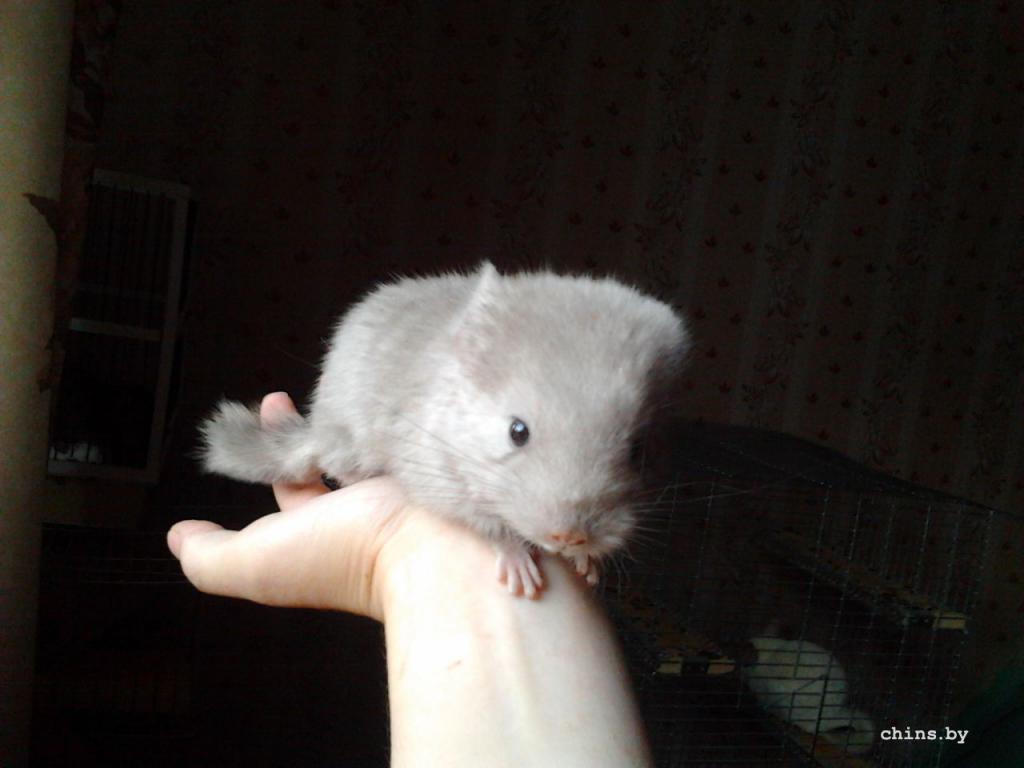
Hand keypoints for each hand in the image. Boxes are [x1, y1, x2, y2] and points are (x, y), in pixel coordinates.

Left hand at [167, 392, 475, 619]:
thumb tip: (179, 537)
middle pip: (326, 464)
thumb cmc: (346, 557)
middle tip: (286, 394)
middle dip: (304, 430)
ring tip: (337, 386)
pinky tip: (381, 395)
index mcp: (322, 536)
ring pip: (367, 449)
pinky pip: (403, 439)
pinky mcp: (430, 470)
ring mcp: (401, 492)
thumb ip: (208, 557)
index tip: (268, 404)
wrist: (436, 551)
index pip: (290, 491)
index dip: (269, 453)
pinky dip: (388, 420)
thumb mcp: (254, 565)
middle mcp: (361, 516)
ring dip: (347, 422)